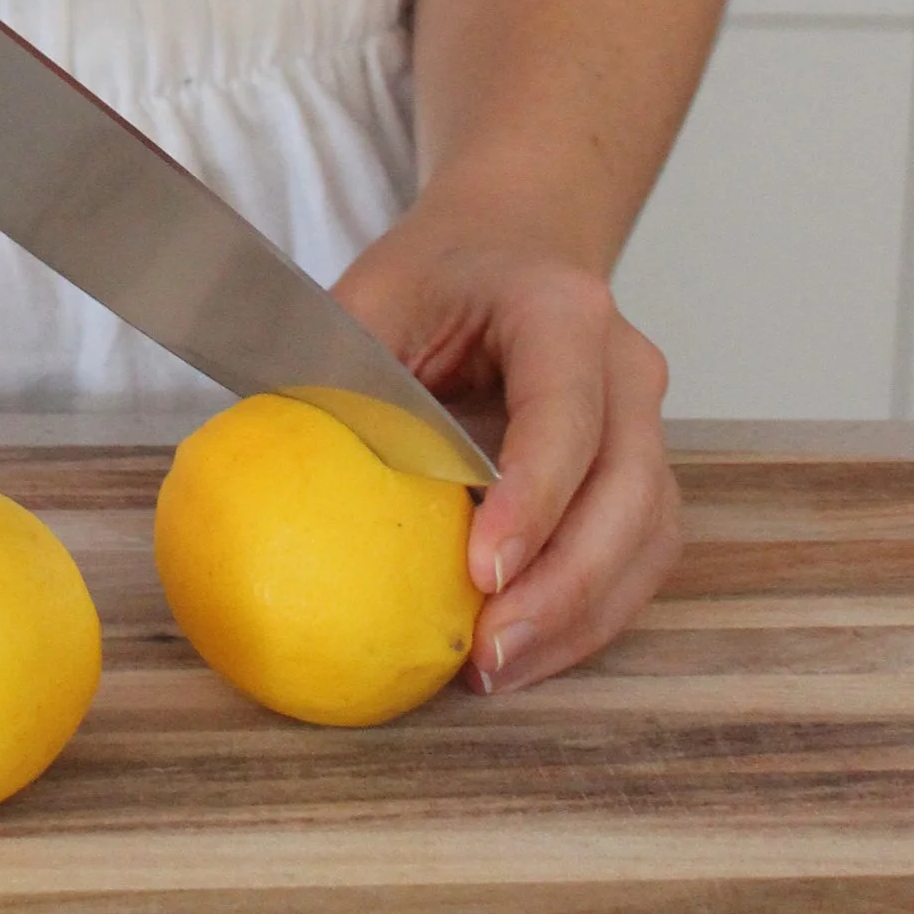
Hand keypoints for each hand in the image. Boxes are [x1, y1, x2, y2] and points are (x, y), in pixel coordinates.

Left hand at [334, 185, 681, 693]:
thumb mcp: (375, 294)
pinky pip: (638, 555)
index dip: (533, 495)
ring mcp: (645, 422)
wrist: (509, 245)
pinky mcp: (643, 473)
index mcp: (559, 308)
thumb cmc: (436, 274)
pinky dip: (589, 614)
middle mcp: (624, 365)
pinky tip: (523, 652)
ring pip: (645, 535)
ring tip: (499, 669)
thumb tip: (268, 455)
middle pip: (626, 489)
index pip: (564, 411)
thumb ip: (339, 367)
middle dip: (565, 585)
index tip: (483, 569)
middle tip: (489, 652)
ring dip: (580, 616)